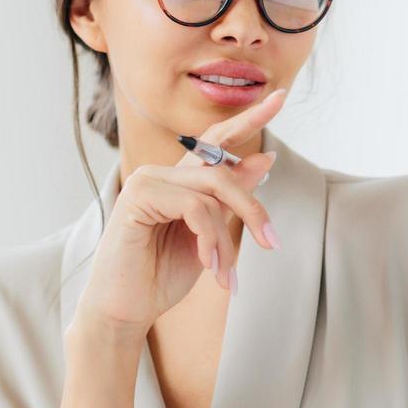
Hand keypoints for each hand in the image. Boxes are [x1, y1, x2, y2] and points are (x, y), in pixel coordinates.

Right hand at [73, 88, 287, 336]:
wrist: (125, 311)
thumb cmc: (160, 277)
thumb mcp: (210, 237)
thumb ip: (231, 200)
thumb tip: (265, 157)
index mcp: (177, 181)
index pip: (216, 141)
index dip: (248, 118)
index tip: (281, 96)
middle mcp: (160, 173)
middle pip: (222, 171)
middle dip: (253, 209)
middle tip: (271, 243)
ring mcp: (145, 182)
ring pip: (212, 192)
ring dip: (227, 238)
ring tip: (226, 275)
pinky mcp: (137, 198)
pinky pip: (194, 207)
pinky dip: (210, 239)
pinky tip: (209, 267)